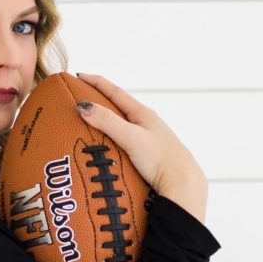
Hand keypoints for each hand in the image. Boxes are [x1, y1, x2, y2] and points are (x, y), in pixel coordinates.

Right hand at [75, 73, 207, 223]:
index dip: (96, 83)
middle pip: (118, 107)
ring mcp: (148, 139)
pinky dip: (111, 138)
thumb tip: (84, 106)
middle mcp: (146, 124)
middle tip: (80, 97)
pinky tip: (106, 147)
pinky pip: (124, 140)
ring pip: (122, 125)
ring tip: (89, 122)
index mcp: (143, 114)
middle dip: (99, 100)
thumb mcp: (131, 137)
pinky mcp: (147, 155)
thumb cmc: (162, 159)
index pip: (115, 92)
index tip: (79, 76)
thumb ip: (107, 121)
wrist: (183, 185)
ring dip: (105, 121)